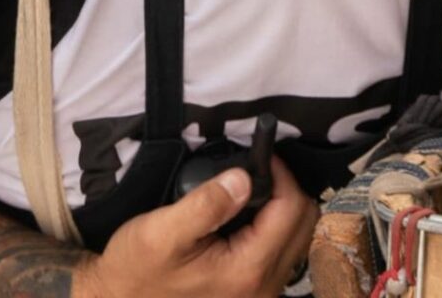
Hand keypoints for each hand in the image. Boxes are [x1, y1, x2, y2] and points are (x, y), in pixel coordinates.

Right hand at [74, 158, 317, 297]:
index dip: (281, 174)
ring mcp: (262, 293)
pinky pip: (284, 251)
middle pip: (304, 222)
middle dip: (286, 188)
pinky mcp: (254, 293)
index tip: (260, 157)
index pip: (291, 209)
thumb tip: (245, 177)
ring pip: (299, 236)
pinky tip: (247, 217)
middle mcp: (264, 288)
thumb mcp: (162, 233)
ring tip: (251, 191)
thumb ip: (206, 204)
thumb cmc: (136, 270)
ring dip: (282, 207)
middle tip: (257, 171)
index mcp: (247, 271)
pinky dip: (275, 227)